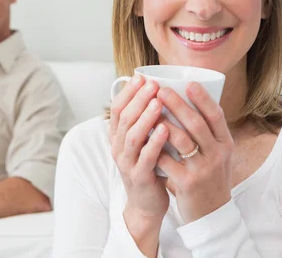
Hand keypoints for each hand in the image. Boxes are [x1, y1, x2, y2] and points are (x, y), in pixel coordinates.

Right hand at [109, 75, 168, 224]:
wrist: (146, 204)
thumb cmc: (149, 167)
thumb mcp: (142, 142)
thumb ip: (145, 121)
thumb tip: (157, 92)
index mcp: (117, 137)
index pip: (117, 109)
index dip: (128, 92)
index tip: (141, 76)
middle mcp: (118, 148)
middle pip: (124, 118)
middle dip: (138, 99)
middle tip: (153, 84)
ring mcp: (127, 162)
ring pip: (132, 135)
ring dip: (145, 116)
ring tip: (158, 101)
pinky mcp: (139, 176)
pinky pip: (146, 156)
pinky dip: (155, 141)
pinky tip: (165, 128)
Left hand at [156, 82, 233, 223]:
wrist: (212, 213)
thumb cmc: (209, 176)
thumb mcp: (216, 153)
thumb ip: (206, 132)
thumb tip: (188, 101)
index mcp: (225, 143)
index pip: (217, 116)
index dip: (203, 99)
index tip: (189, 83)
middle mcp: (217, 155)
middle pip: (197, 124)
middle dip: (178, 105)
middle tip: (161, 90)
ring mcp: (203, 169)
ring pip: (182, 140)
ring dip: (164, 123)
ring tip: (150, 110)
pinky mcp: (187, 183)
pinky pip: (168, 161)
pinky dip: (156, 147)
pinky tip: (144, 136)